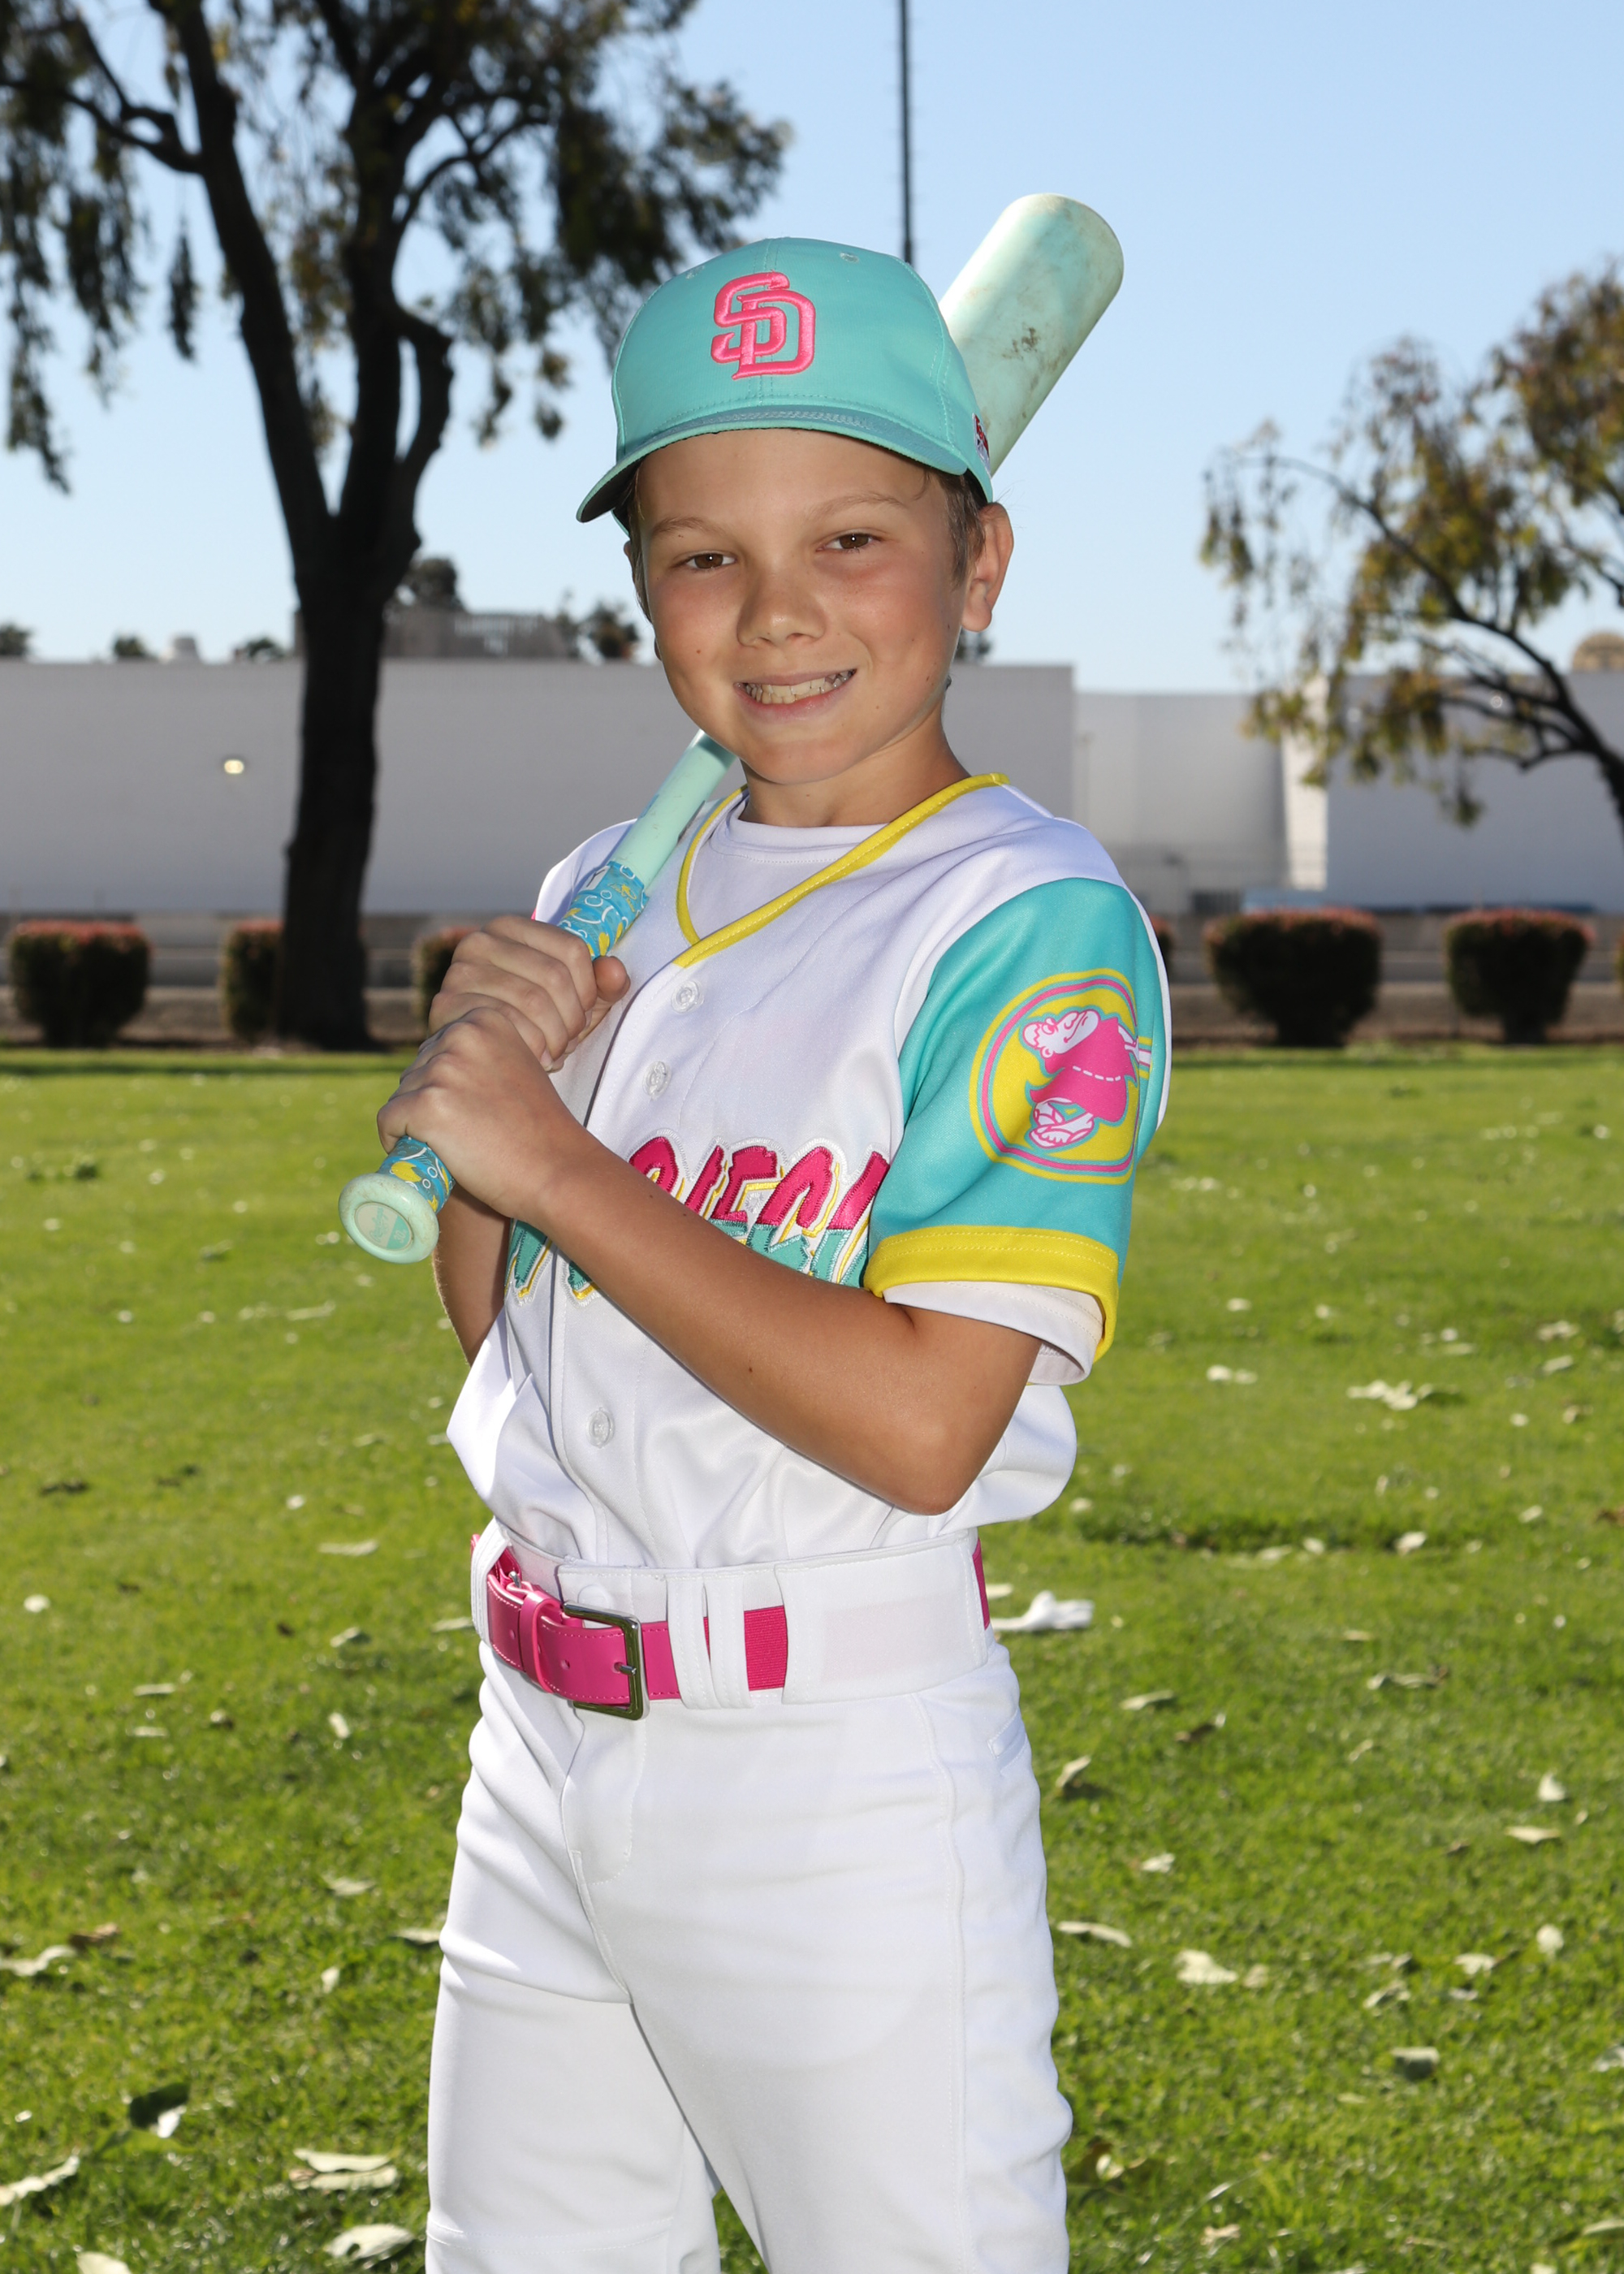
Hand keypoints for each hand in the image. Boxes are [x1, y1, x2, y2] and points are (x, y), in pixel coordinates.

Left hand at [378, 1006, 588, 1222]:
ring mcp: (442, 1070)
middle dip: (431, 1102)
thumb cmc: (538, 1130)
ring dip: (419, 1124)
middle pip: (416, 1071)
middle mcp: (461, 1036)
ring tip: (461, 1143)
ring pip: (402, 1096)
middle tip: (471, 1130)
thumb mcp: (516, 1068)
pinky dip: (399, 1141)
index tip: (477, 1109)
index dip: (449, 1086)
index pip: (437, 1049)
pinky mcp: (425, 1105)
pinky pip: (389, 1122)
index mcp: (485, 1020)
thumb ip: (478, 1056)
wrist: (556, 1170)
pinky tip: (433, 1152)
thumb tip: (433, 1066)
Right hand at [430, 917, 628, 1068]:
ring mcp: (459, 972)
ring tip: (555, 1051)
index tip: (585, 1012)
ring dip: (555, 1036)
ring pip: (533, 1001)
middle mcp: (479, 941)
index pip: (572, 949)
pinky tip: (534, 1057)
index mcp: (511, 928)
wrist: (479, 1054)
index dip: (589, 988)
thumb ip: (603, 984)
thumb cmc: (533, 1022)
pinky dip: (531, 1046)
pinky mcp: (446, 1005)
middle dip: (573, 1017)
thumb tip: (614, 970)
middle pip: (554, 976)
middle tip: (570, 1040)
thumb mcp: (575, 1000)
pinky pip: (506, 1024)